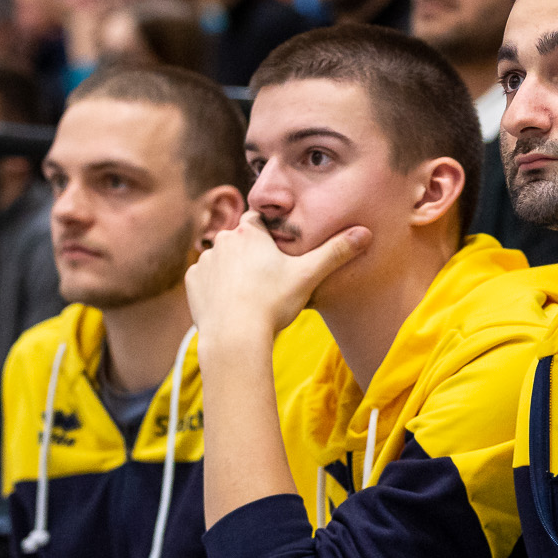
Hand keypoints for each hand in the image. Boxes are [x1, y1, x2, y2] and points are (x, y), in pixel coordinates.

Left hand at [185, 217, 370, 351]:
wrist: (234, 336)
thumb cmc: (272, 303)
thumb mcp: (309, 276)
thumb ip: (336, 252)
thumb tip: (365, 233)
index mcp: (250, 232)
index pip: (259, 221)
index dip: (270, 235)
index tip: (279, 252)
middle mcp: (222, 240)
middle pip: (240, 240)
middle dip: (252, 253)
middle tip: (268, 277)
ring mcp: (205, 261)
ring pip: (223, 259)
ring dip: (233, 270)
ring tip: (250, 294)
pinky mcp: (192, 282)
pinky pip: (206, 278)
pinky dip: (216, 287)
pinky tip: (231, 303)